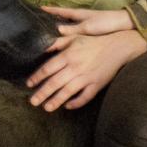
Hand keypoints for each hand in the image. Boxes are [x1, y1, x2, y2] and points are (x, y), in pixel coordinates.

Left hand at [27, 30, 146, 110]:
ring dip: (56, 101)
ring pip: (67, 92)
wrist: (117, 47)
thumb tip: (42, 48)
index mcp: (68, 55)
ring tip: (46, 108)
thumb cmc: (94, 42)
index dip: (37, 77)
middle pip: (54, 82)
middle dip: (42, 93)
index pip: (48, 68)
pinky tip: (68, 106)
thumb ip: (57, 43)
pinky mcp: (97, 84)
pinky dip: (76, 103)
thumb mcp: (75, 37)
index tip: (29, 84)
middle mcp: (75, 67)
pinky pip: (85, 97)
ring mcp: (87, 77)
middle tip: (32, 102)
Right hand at [41, 6, 133, 36]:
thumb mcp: (88, 27)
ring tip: (49, 33)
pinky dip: (69, 35)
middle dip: (52, 18)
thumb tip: (56, 30)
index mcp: (78, 14)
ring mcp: (86, 23)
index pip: (60, 11)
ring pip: (69, 25)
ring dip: (60, 27)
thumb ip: (73, 29)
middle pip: (63, 17)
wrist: (124, 25)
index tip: (38, 9)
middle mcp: (81, 17)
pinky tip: (67, 42)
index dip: (49, 10)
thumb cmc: (106, 23)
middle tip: (40, 22)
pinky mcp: (92, 31)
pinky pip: (76, 32)